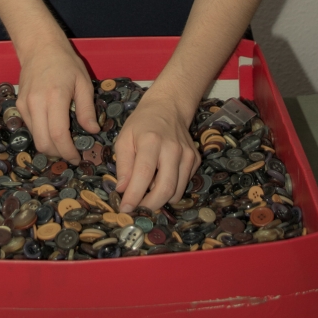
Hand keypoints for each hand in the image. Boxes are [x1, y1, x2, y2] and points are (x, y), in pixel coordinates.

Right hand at [16, 38, 98, 163]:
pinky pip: (31, 128)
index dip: (68, 151)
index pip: (58, 135)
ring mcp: (24, 105)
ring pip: (35, 138)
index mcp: (55, 97)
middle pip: (43, 143)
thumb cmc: (66, 62)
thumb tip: (92, 131)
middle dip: (58, 154)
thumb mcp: (83, 82)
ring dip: (50, 146)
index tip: (77, 157)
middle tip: (72, 153)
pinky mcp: (19, 105)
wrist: (40, 46)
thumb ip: (87, 109)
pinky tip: (53, 129)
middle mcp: (36, 103)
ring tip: (64, 142)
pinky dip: (42, 134)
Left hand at [114, 91, 200, 212]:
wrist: (168, 107)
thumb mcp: (124, 138)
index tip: (124, 209)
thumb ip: (123, 165)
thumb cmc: (142, 124)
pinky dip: (170, 190)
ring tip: (147, 194)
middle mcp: (173, 149)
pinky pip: (183, 185)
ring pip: (176, 192)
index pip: (143, 176)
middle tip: (137, 210)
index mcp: (151, 141)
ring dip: (160, 200)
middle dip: (149, 206)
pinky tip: (160, 180)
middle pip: (165, 189)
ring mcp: (187, 155)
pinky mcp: (195, 160)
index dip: (133, 196)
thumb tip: (122, 190)